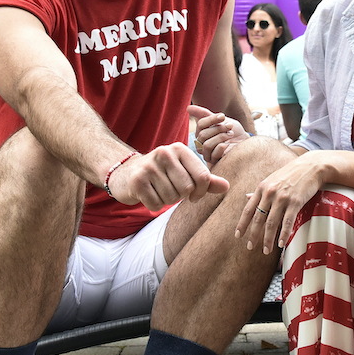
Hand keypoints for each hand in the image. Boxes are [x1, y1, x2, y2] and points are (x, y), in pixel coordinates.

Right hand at [107, 142, 227, 209]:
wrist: (126, 173)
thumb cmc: (162, 174)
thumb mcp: (184, 172)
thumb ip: (206, 180)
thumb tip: (227, 187)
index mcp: (180, 148)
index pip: (202, 176)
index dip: (201, 192)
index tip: (193, 195)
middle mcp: (165, 153)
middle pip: (187, 189)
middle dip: (180, 196)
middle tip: (170, 189)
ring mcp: (149, 166)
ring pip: (171, 198)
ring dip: (166, 200)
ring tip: (158, 189)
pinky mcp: (137, 181)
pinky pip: (156, 205)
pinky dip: (154, 205)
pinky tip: (148, 194)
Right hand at [189, 104, 248, 166]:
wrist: (245, 142)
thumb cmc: (233, 130)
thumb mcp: (220, 120)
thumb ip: (204, 114)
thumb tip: (188, 107)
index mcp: (201, 133)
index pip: (200, 125)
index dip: (211, 119)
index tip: (223, 116)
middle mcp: (202, 144)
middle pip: (203, 135)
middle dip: (218, 129)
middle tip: (230, 126)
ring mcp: (207, 154)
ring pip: (207, 145)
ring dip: (221, 137)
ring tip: (231, 134)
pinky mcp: (214, 162)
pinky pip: (212, 155)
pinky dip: (221, 147)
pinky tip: (228, 145)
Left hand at [236, 152, 323, 254]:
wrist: (311, 166)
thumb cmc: (291, 173)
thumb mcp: (272, 179)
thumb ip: (259, 191)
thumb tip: (246, 197)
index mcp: (262, 188)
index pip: (248, 209)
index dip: (242, 224)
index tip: (238, 235)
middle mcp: (269, 193)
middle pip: (258, 219)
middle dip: (253, 235)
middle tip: (250, 247)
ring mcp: (282, 198)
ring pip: (271, 223)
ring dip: (267, 239)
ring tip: (266, 251)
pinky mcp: (296, 202)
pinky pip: (287, 222)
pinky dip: (283, 234)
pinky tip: (280, 244)